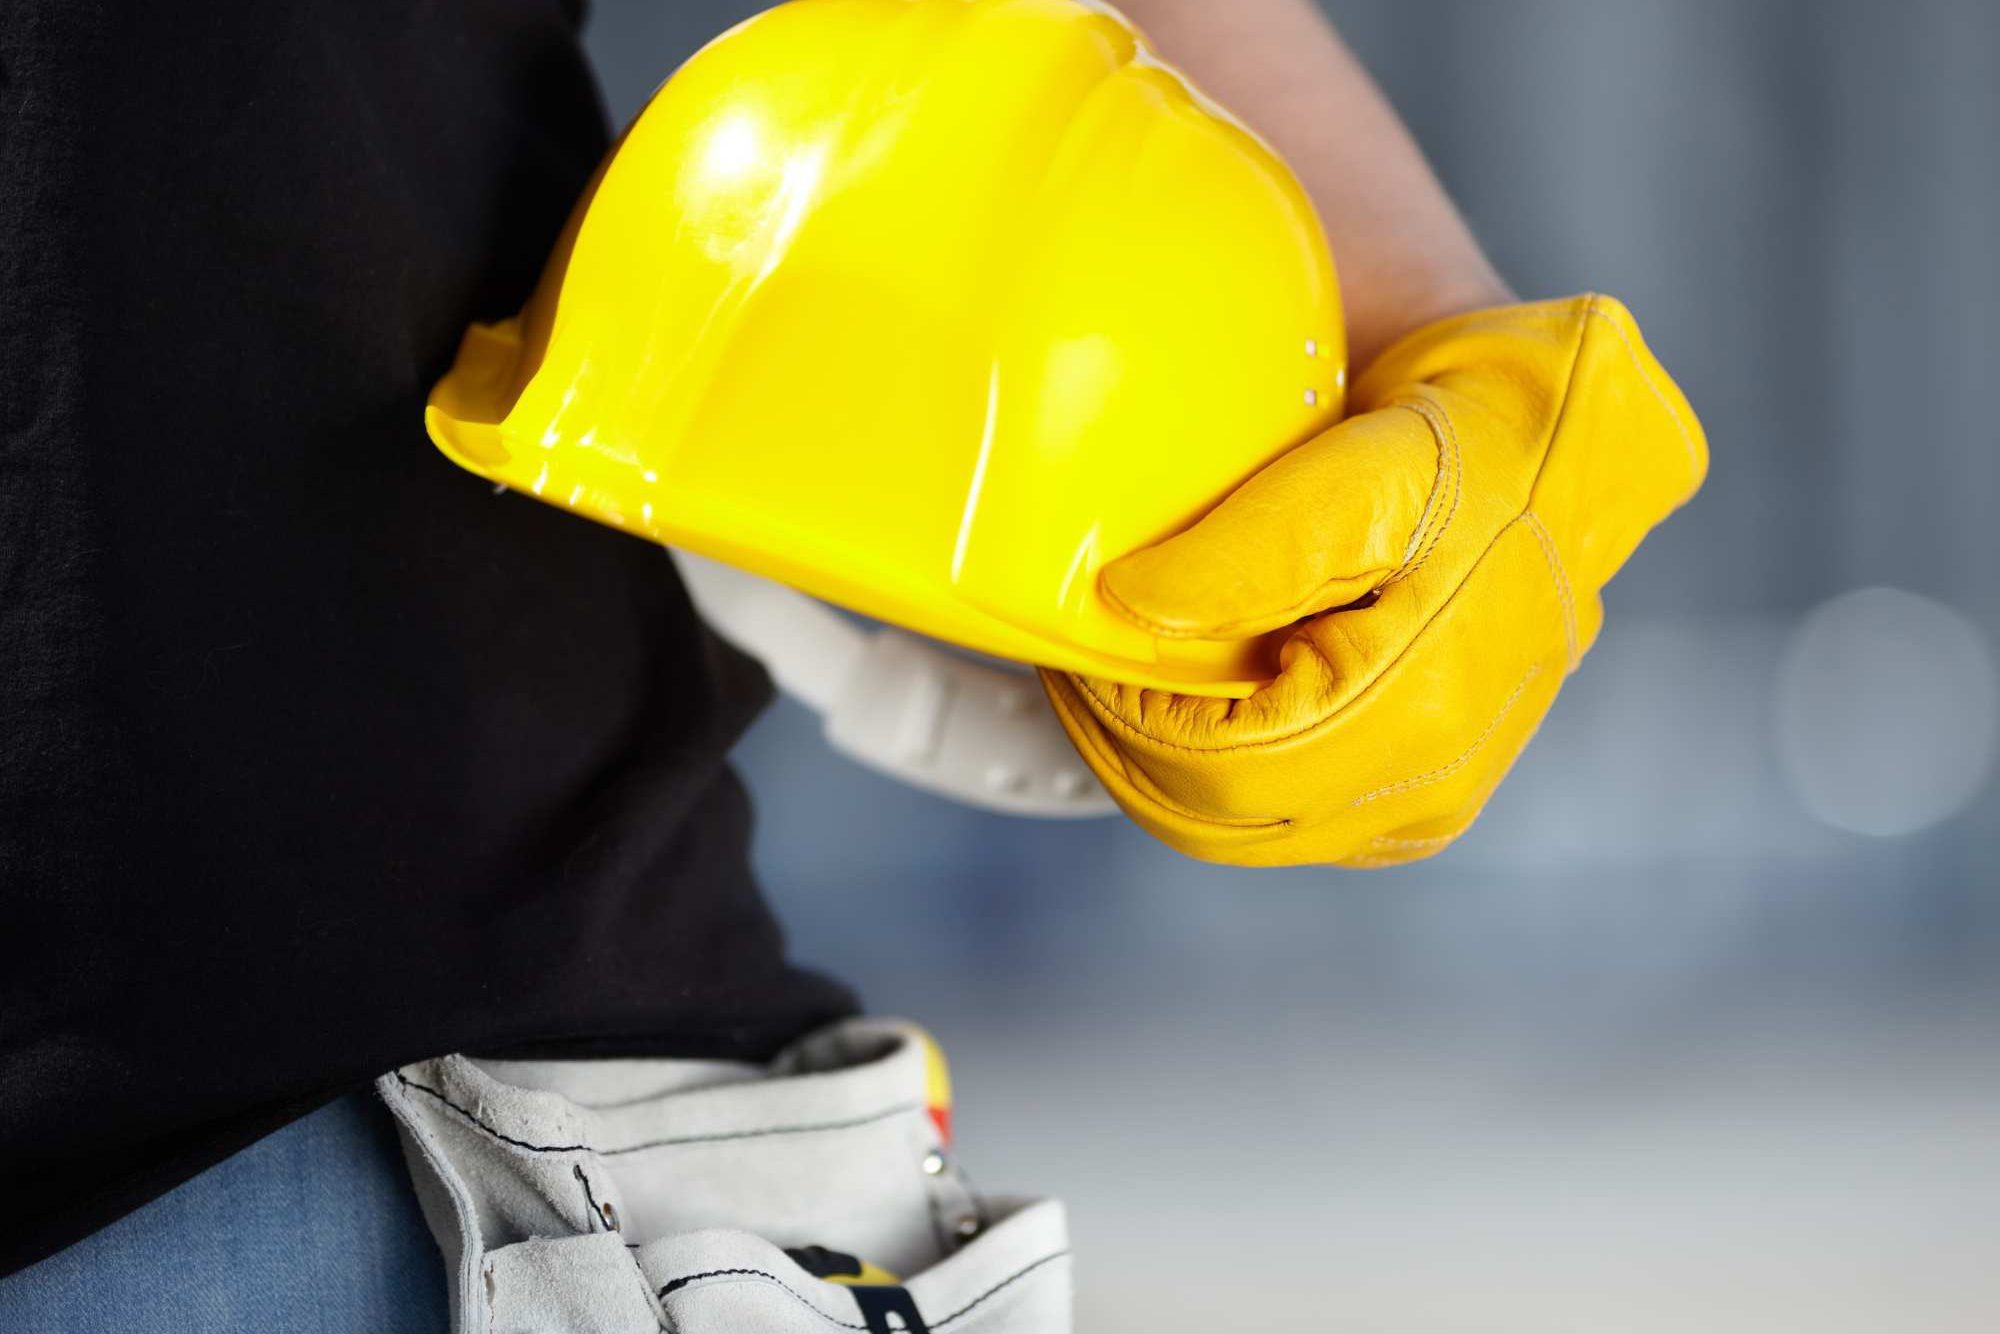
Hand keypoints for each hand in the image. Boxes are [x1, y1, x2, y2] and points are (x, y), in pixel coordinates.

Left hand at [1041, 294, 1706, 866]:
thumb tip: (1127, 608)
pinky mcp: (1417, 796)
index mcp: (1419, 711)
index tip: (1078, 648)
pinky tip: (1190, 703)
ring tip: (1120, 677)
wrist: (1570, 449)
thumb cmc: (1482, 442)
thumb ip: (1248, 551)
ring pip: (1241, 831)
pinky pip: (1283, 819)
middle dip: (1127, 744)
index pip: (1217, 769)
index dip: (1125, 717)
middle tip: (1078, 662)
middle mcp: (1429, 781)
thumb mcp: (1364, 471)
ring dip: (1161, 765)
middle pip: (1216, 817)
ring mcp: (1427, 801)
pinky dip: (1215, 775)